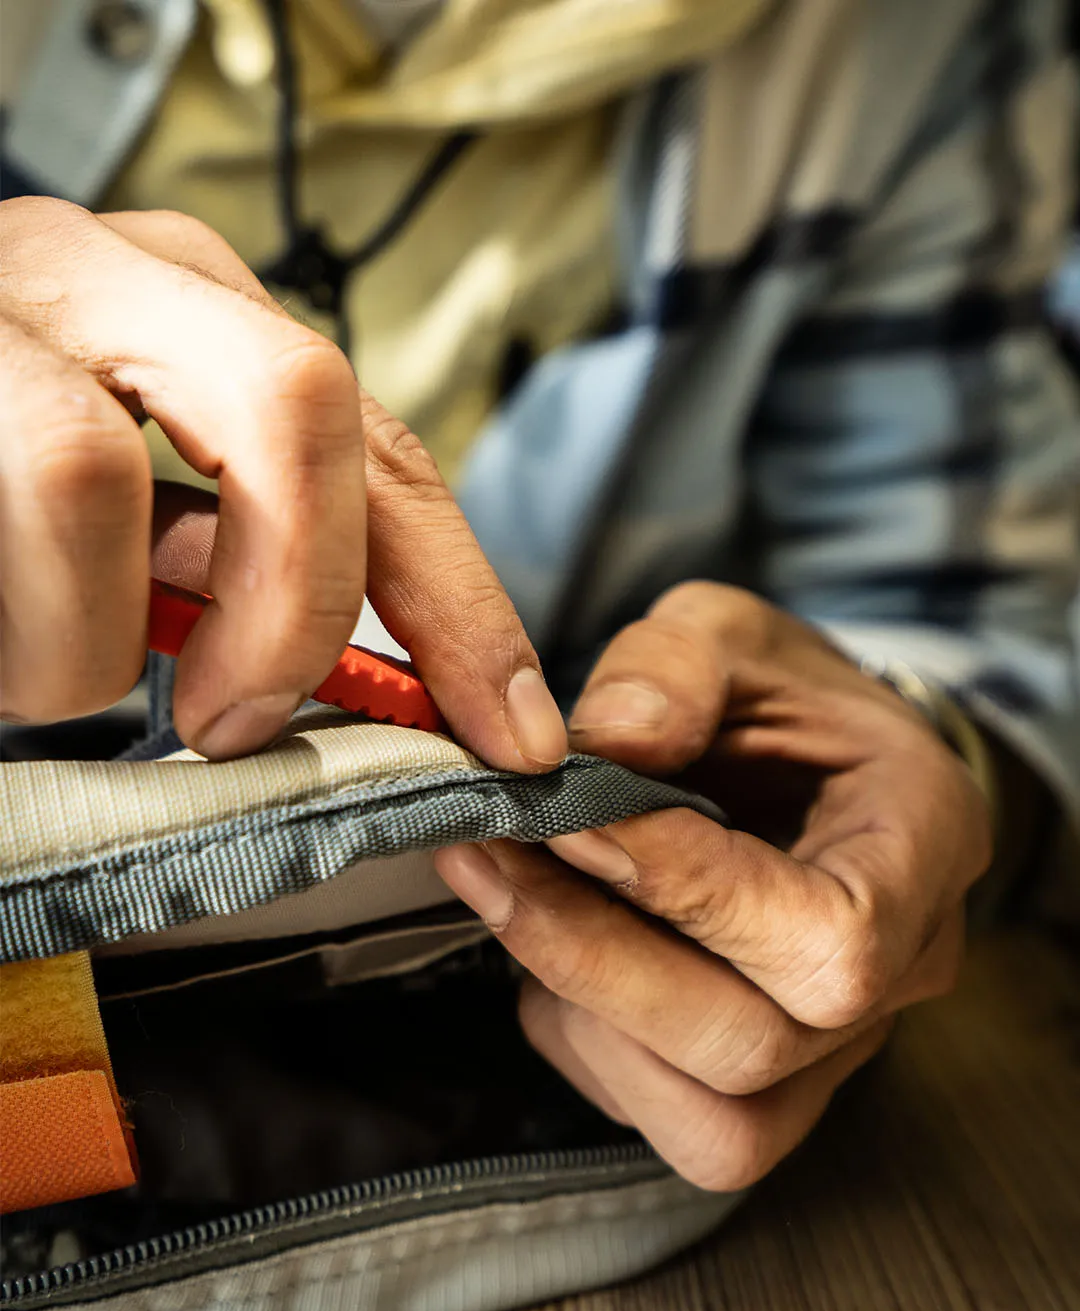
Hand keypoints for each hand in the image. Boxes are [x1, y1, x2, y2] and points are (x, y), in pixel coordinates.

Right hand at [0, 198, 565, 768]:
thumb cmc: (6, 520)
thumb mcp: (140, 530)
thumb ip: (243, 571)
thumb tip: (366, 688)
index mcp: (198, 315)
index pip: (386, 450)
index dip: (463, 603)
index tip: (508, 734)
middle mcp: (105, 273)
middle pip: (299, 406)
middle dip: (294, 604)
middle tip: (238, 716)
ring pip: (87, 475)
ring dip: (78, 640)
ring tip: (44, 671)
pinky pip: (4, 502)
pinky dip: (14, 629)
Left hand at [435, 582, 991, 1189]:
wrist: (804, 760)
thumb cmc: (777, 695)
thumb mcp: (727, 634)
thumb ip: (674, 669)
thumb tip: (605, 742)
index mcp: (921, 846)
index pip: (828, 937)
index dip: (687, 894)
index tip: (565, 818)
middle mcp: (899, 972)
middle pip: (752, 1044)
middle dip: (592, 955)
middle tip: (486, 853)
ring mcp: (837, 1047)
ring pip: (712, 1118)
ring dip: (579, 1007)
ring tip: (506, 892)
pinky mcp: (766, 1085)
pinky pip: (665, 1116)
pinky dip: (580, 1035)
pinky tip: (548, 936)